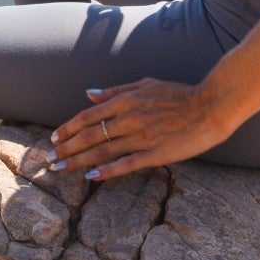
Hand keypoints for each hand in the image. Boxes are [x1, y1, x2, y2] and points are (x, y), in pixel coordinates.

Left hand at [47, 79, 236, 181]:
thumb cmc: (178, 93)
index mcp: (125, 100)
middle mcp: (128, 119)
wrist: (210, 105)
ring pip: (103, 151)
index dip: (68, 128)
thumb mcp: (144, 83)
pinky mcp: (156, 153)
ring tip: (61, 169)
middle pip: (90, 136)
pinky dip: (108, 170)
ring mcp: (141, 137)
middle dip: (66, 148)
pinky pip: (127, 164)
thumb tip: (88, 93)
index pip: (87, 116)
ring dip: (78, 161)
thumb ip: (115, 90)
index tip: (54, 138)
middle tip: (49, 159)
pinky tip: (92, 176)